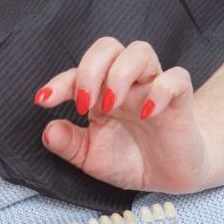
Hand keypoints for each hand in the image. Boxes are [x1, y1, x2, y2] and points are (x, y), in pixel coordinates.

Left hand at [34, 36, 207, 192]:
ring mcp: (152, 89)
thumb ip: (69, 144)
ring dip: (120, 73)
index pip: (77, 72)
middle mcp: (126, 84)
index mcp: (101, 92)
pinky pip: (177, 78)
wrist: (168, 177)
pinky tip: (147, 113)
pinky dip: (161, 90)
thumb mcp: (91, 157)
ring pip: (140, 50)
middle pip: (107, 46)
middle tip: (84, 103)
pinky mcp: (180, 101)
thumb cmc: (130, 160)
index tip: (43, 100)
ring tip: (111, 105)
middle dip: (90, 69)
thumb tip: (48, 131)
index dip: (58, 82)